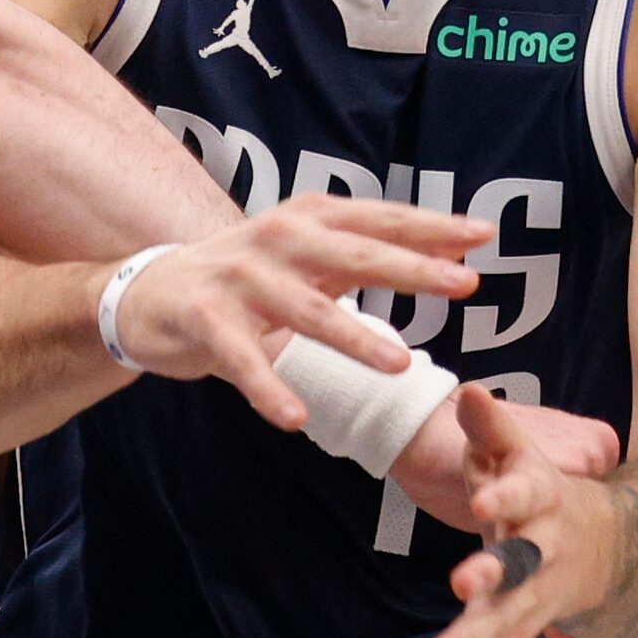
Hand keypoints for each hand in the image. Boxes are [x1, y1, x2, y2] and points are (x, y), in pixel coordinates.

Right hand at [112, 198, 489, 432]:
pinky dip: (269, 389)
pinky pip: (242, 359)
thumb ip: (372, 253)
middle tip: (464, 285)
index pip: (378, 220)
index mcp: (307, 218)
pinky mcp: (204, 318)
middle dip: (411, 270)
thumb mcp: (310, 255)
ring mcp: (239, 278)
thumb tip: (457, 249)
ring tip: (398, 367)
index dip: (430, 227)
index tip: (484, 237)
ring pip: (306, 310)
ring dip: (354, 339)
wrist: (153, 291)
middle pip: (353, 255)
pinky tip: (295, 418)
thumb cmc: (248, 275)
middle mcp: (276, 239)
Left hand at [424, 384, 619, 637]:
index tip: (484, 500)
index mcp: (541, 500)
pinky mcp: (516, 624)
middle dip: (489, 574)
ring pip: (505, 620)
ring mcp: (531, 593)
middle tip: (461, 585)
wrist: (594, 535)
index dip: (505, 495)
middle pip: (515, 563)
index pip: (523, 491)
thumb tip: (469, 390)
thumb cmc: (537, 480)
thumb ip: (489, 419)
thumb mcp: (512, 445)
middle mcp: (540, 550)